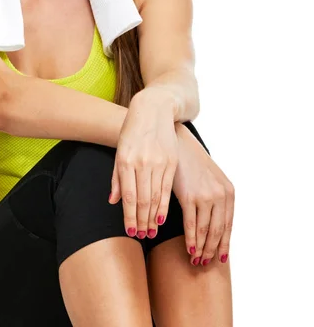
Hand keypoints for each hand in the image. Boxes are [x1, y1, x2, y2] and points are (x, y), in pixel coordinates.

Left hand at [108, 90, 178, 239]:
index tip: (131, 232)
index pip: (128, 196)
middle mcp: (142, 163)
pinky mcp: (171, 161)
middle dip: (142, 221)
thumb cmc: (132, 131)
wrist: (152, 110)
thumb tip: (113, 201)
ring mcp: (158, 162)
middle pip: (143, 199)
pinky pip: (168, 188)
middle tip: (142, 236)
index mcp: (126, 161)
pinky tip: (162, 216)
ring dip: (153, 217)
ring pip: (156, 196)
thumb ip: (116, 177)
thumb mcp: (120, 151)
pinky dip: (164, 204)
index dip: (130, 216)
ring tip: (151, 231)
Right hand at [173, 121, 234, 265]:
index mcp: (229, 192)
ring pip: (205, 231)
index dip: (224, 244)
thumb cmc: (191, 161)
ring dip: (201, 249)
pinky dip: (191, 240)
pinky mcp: (190, 196)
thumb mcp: (210, 178)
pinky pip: (191, 225)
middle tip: (206, 264)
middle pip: (218, 231)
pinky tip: (189, 249)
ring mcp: (206, 196)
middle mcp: (221, 195)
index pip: (229, 225)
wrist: (178, 142)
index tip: (219, 257)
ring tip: (197, 260)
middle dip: (212, 250)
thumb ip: (215, 197)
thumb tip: (214, 221)